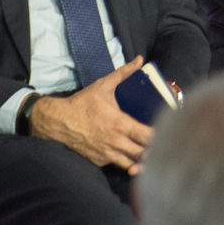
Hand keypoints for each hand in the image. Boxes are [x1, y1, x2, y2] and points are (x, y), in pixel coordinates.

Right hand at [29, 57, 154, 173]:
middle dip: (154, 150)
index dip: (160, 136)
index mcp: (121, 124)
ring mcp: (107, 153)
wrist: (57, 121)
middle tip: (161, 144)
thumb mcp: (103, 86)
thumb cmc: (82, 104)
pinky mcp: (99, 160)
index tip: (167, 132)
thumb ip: (123, 73)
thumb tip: (139, 60)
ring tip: (150, 155)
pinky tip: (132, 158)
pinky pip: (118, 165)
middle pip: (144, 153)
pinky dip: (126, 163)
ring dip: (142, 160)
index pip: (149, 136)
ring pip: (133, 164)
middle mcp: (116, 141)